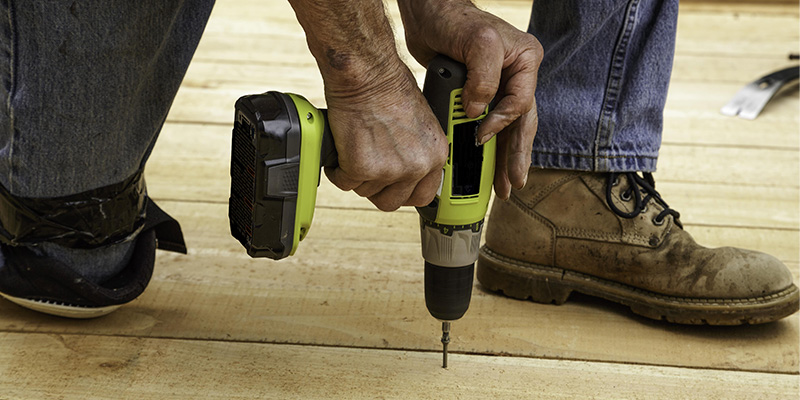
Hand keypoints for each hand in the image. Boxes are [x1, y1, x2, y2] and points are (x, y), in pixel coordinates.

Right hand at [323, 65, 448, 210]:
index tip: (392, 187)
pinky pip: (343, 182)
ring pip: (365, 192)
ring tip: (354, 150)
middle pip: (392, 201)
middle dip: (376, 189)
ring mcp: (389, 170)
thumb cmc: (389, 87)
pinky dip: (337, 169)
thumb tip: (407, 165)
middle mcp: (416, 166)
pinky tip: (341, 150)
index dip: (403, 192)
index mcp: (436, 155)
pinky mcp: (361, 168)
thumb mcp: (420, 122)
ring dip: (356, 176)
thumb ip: (418, 149)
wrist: (367, 74)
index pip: (424, 195)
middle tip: (367, 170)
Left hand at [398, 0, 542, 198]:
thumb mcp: (477, 41)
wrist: (425, 12)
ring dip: (504, 160)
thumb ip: (484, 78)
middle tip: (513, 185)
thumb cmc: (453, 17)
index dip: (501, 124)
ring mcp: (499, 86)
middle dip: (516, 157)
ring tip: (503, 187)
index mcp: (525, 62)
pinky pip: (486, 126)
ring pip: (507, 130)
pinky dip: (485, 148)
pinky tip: (481, 167)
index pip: (521, 104)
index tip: (480, 136)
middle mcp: (516, 76)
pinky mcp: (478, 94)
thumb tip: (478, 113)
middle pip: (521, 124)